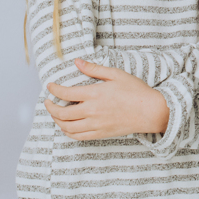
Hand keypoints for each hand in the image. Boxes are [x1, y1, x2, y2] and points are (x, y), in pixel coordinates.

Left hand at [45, 59, 169, 138]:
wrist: (150, 111)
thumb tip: (77, 62)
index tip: (50, 86)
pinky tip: (66, 126)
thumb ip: (94, 69)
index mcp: (95, 94)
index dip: (54, 90)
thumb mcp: (116, 74)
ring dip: (57, 121)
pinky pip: (78, 136)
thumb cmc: (135, 91)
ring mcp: (96, 124)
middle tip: (48, 101)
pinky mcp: (100, 133)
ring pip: (67, 127)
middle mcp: (92, 111)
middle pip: (62, 113)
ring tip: (55, 114)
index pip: (66, 94)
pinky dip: (68, 132)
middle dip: (50, 107)